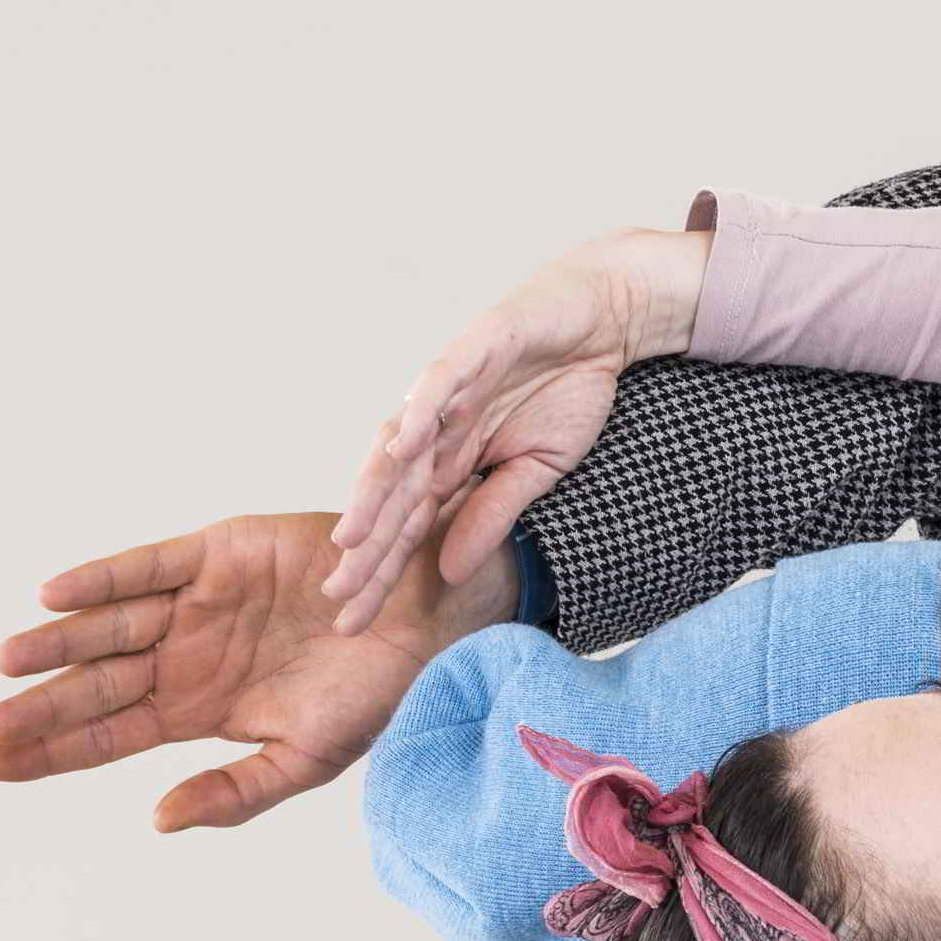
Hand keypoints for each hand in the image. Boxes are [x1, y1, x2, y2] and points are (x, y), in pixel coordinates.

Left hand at [0, 511, 517, 831]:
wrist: (433, 623)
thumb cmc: (380, 696)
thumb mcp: (308, 758)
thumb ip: (236, 792)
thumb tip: (159, 819)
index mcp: (202, 710)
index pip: (108, 735)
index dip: (50, 751)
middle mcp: (189, 657)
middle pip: (95, 686)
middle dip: (38, 707)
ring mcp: (199, 604)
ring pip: (107, 626)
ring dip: (56, 644)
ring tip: (6, 664)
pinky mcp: (217, 554)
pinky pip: (146, 567)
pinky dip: (100, 580)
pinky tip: (53, 599)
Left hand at [323, 227, 710, 635]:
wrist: (603, 320)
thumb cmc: (569, 389)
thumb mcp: (537, 471)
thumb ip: (492, 515)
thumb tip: (449, 573)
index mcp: (451, 460)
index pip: (408, 524)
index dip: (380, 571)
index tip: (355, 620)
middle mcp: (436, 427)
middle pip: (391, 495)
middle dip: (365, 549)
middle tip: (337, 597)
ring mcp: (449, 388)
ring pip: (401, 445)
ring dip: (375, 490)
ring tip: (351, 537)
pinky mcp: (474, 348)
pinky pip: (440, 384)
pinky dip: (419, 414)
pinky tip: (398, 448)